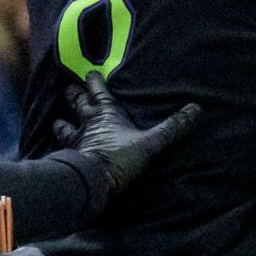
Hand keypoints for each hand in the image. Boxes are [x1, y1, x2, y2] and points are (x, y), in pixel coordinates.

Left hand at [52, 73, 202, 198]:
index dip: (95, 82)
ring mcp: (76, 140)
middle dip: (75, 95)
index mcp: (106, 114)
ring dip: (61, 122)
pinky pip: (62, 147)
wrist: (91, 182)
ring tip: (58, 120)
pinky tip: (61, 147)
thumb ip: (173, 127)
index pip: (99, 92)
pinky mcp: (69, 157)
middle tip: (71, 89)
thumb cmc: (120, 157)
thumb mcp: (152, 142)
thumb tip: (197, 108)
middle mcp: (87, 123)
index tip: (91, 72)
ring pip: (64, 125)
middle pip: (78, 104)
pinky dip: (60, 144)